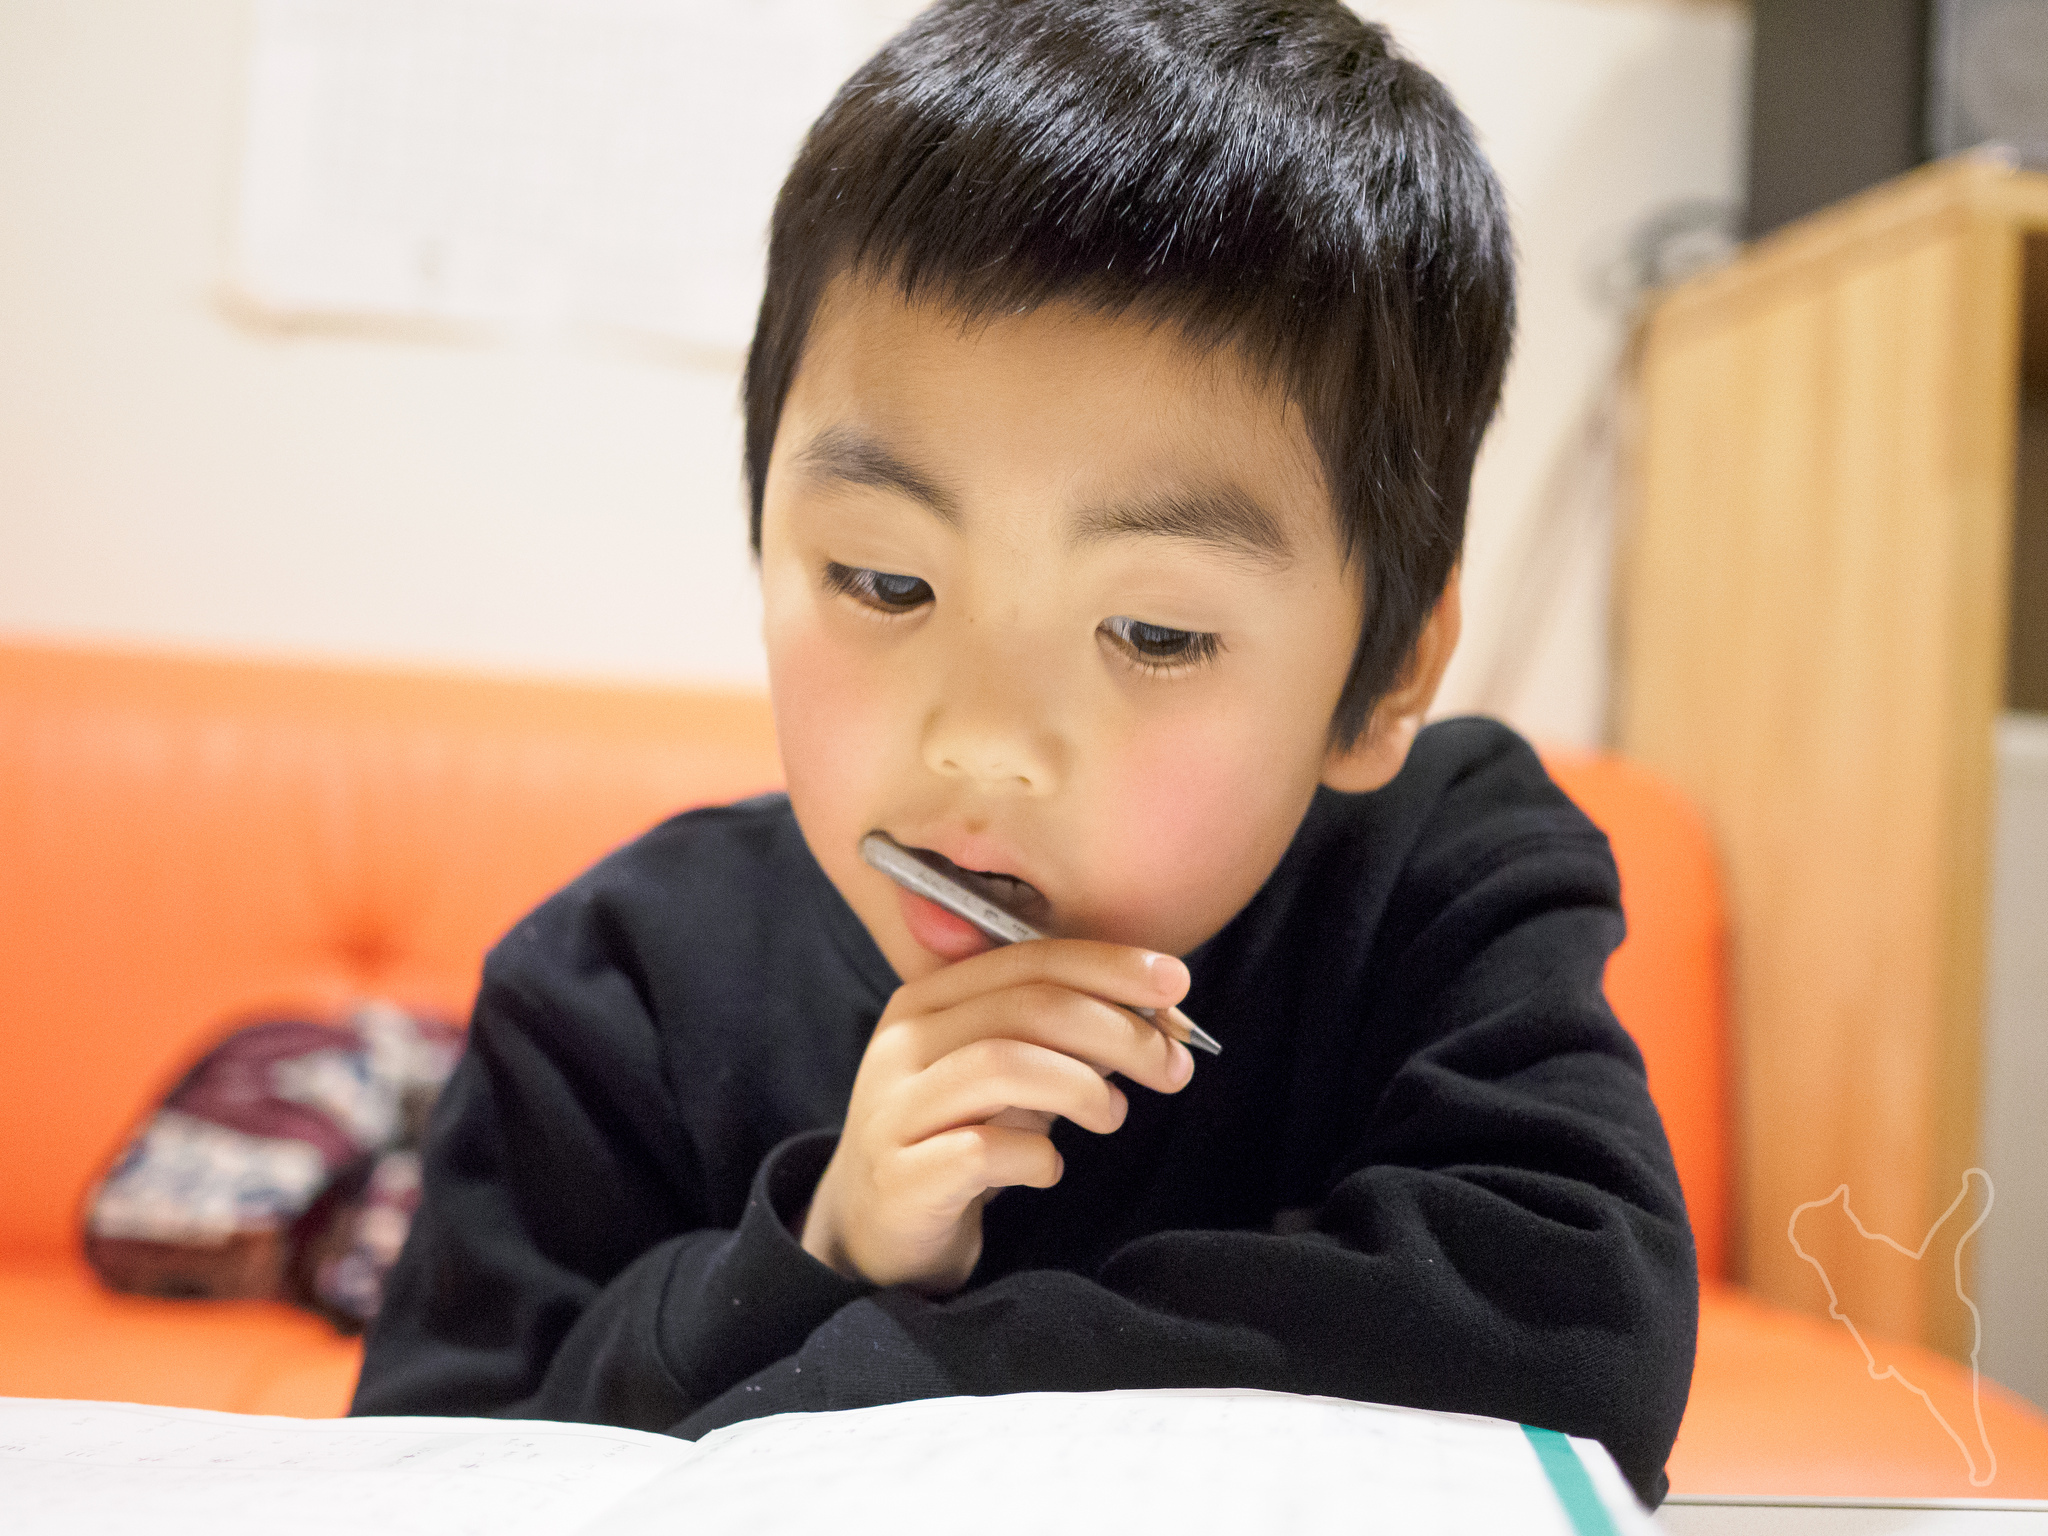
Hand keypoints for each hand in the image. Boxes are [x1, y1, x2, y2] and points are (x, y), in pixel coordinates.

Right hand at [800, 940, 1195, 1293]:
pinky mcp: (900, 1176)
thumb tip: (1159, 1013)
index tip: (1175, 983)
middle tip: (1172, 1066)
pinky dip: (1038, 1157)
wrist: (879, 1229)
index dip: (1109, 964)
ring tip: (1113, 1115)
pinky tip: (1049, 1168)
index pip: (1030, 958)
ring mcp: (894, 1109)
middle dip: (1117, 1030)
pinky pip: (983, 1151)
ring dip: (1082, 1087)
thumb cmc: (958, 1135)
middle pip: (1027, 1006)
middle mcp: (904, 1042)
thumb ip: (1066, 1036)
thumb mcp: (1010, 1073)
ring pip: (1003, 1065)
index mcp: (930, 999)